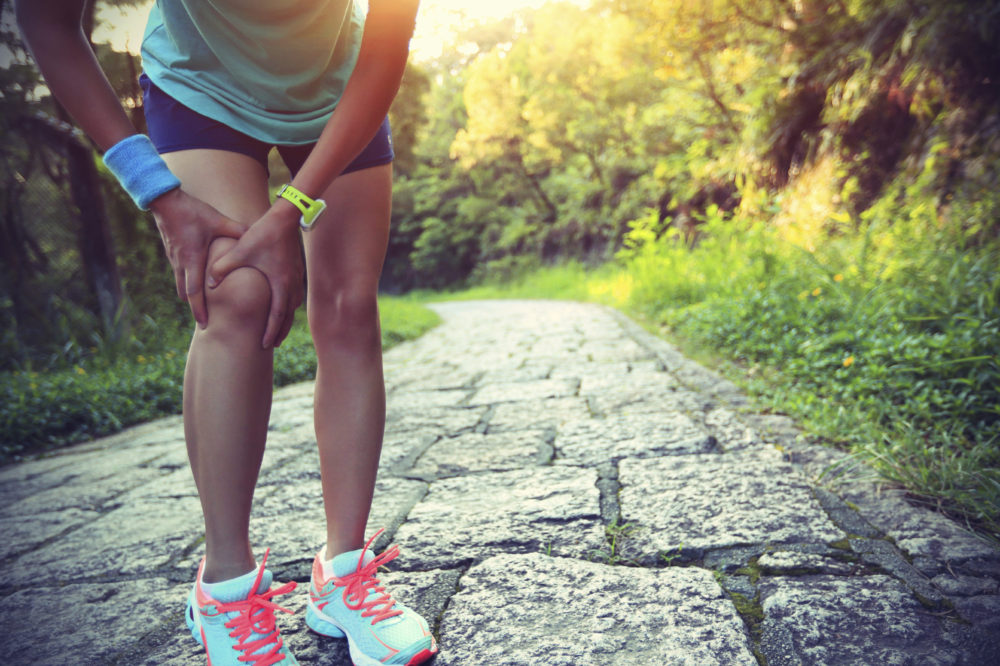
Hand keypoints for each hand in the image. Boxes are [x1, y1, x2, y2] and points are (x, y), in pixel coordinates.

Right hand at [149, 188, 244, 328]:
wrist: (164, 201)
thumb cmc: (192, 211)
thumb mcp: (218, 221)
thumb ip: (237, 231)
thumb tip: (256, 236)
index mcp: (192, 260)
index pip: (194, 292)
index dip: (199, 310)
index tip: (204, 325)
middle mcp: (181, 263)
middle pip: (186, 293)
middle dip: (195, 308)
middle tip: (204, 323)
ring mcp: (174, 259)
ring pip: (181, 284)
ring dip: (190, 295)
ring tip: (200, 306)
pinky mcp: (172, 252)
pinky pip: (179, 273)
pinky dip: (186, 282)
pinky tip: (195, 283)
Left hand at [207, 202, 304, 347]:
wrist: (285, 217)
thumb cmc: (263, 234)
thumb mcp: (240, 251)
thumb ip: (222, 268)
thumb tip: (208, 284)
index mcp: (280, 283)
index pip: (277, 315)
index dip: (271, 331)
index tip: (266, 344)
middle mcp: (291, 284)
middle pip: (288, 316)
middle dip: (280, 331)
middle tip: (273, 345)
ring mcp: (296, 277)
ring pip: (293, 306)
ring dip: (286, 319)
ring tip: (278, 329)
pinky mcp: (297, 270)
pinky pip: (294, 295)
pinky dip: (289, 306)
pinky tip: (283, 306)